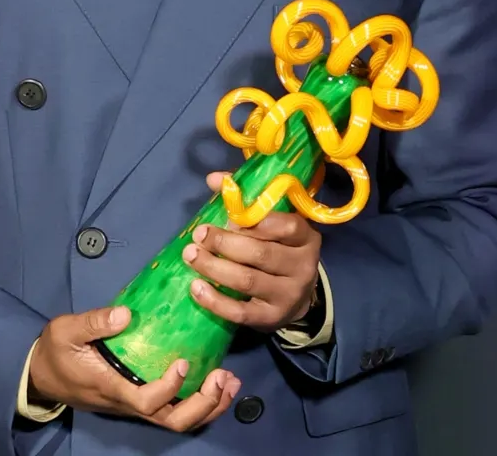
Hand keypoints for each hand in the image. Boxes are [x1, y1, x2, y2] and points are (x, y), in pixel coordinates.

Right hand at [26, 305, 240, 431]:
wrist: (43, 375)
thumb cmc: (55, 352)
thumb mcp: (65, 330)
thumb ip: (93, 322)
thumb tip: (125, 314)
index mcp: (111, 387)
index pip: (145, 402)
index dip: (168, 389)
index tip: (183, 363)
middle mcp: (128, 402)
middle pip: (172, 420)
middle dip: (203, 405)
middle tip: (224, 377)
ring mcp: (136, 403)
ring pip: (177, 419)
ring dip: (209, 405)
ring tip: (231, 381)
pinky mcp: (141, 397)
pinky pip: (175, 409)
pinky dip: (202, 400)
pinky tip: (218, 380)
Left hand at [186, 171, 323, 330]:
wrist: (295, 298)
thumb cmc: (279, 249)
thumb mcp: (272, 224)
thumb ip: (246, 200)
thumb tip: (213, 178)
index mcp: (306, 238)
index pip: (286, 225)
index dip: (254, 220)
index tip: (227, 217)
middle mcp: (302, 267)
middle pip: (261, 253)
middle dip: (224, 243)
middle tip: (198, 235)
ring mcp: (288, 295)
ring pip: (248, 280)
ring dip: (214, 267)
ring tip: (190, 255)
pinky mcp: (271, 318)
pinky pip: (240, 312)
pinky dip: (215, 300)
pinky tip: (195, 287)